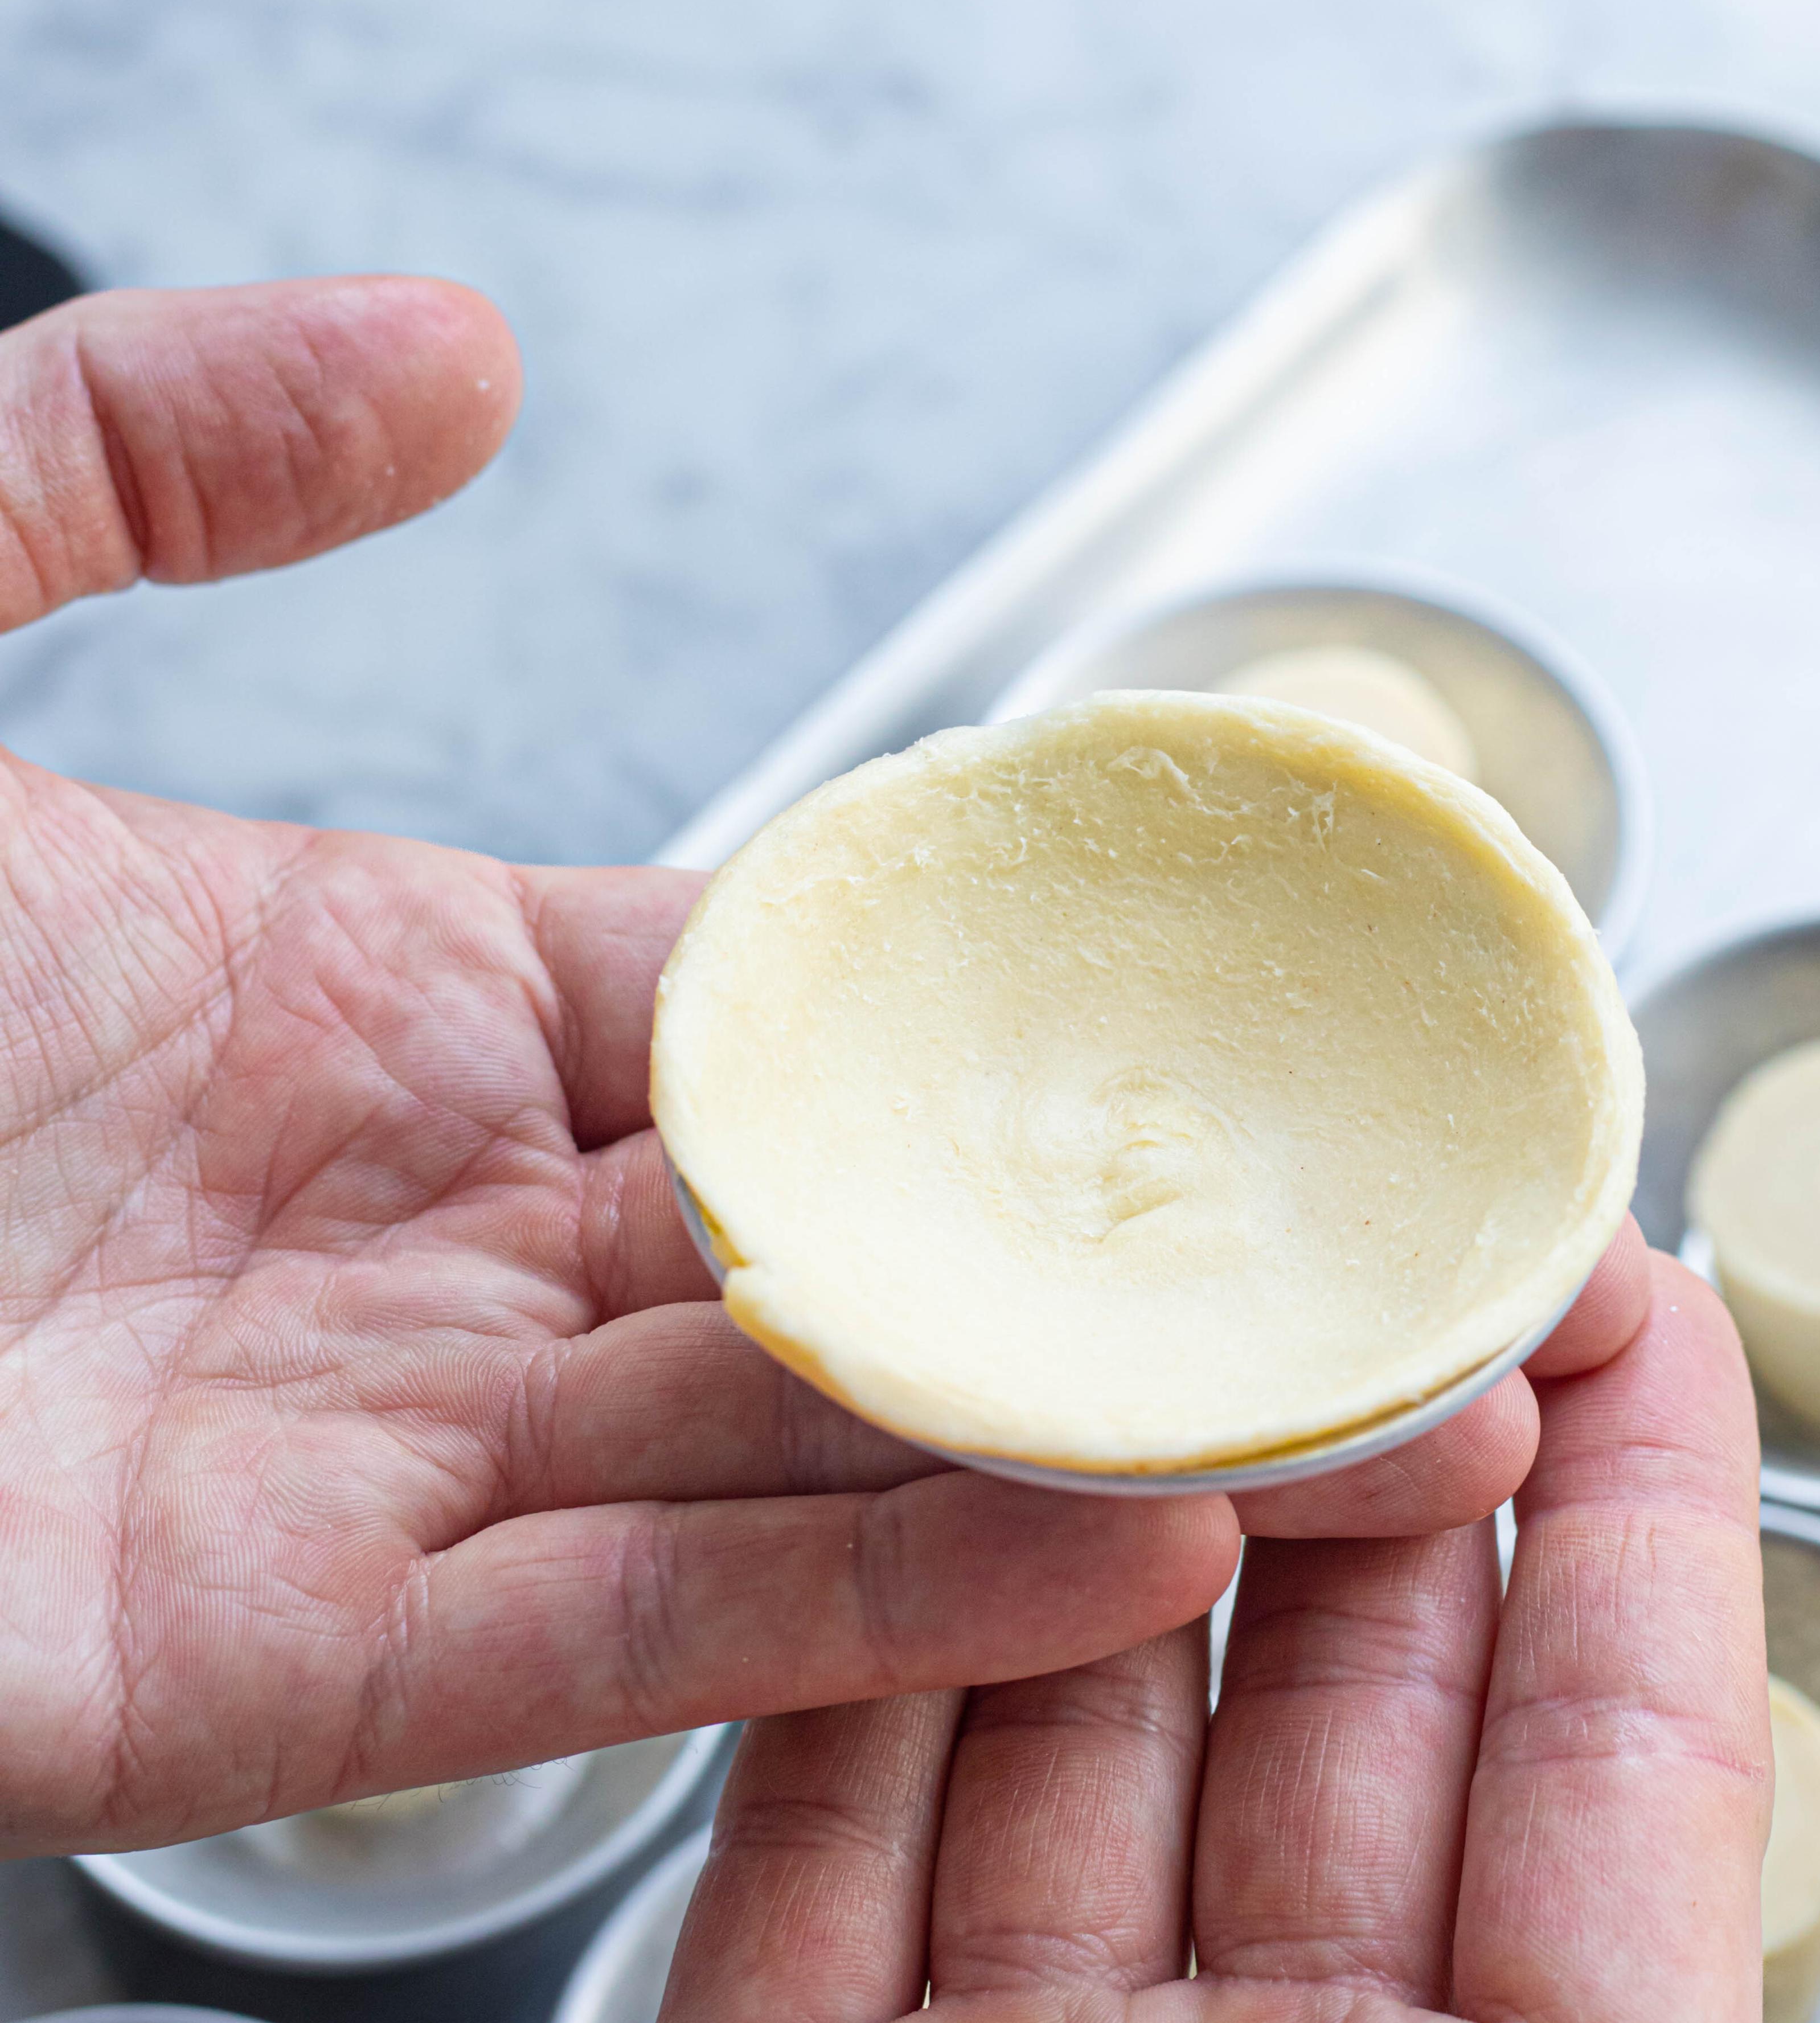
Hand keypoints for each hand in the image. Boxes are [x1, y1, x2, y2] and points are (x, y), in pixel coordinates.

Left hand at [0, 279, 1617, 1854]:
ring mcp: (389, 1477)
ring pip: (809, 1482)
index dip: (1051, 1044)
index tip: (1292, 1048)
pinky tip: (1140, 1564)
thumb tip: (470, 350)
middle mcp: (446, 1262)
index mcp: (402, 1030)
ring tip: (1408, 1448)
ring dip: (1119, 1473)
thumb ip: (156, 468)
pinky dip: (884, 1615)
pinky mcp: (295, 1672)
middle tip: (1460, 1287)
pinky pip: (639, 1647)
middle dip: (1174, 1295)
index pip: (805, 1035)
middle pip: (876, 1281)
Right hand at [334, 1260, 1819, 2022]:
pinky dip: (853, 1649)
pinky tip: (895, 1482)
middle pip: (1340, 1700)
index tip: (1625, 1294)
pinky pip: (816, 1827)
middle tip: (1373, 1214)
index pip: (1608, 1769)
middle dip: (1371, 1453)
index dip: (1633, 1521)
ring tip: (1139, 1280)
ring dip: (1111, 1509)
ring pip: (1075, 1720)